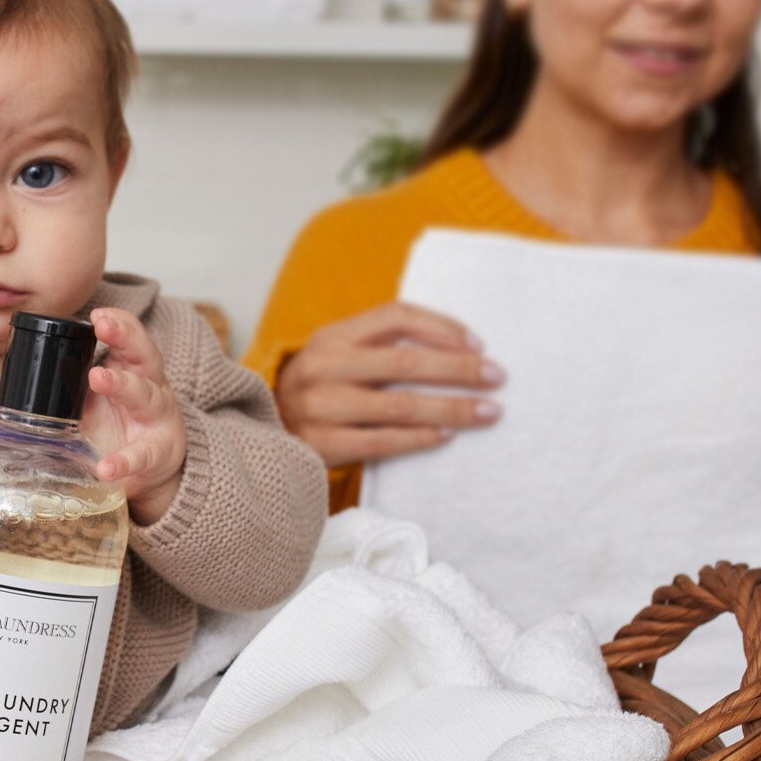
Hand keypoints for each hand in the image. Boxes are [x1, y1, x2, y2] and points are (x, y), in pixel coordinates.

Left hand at [82, 307, 186, 525]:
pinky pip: (142, 455)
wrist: (152, 468)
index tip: (98, 313)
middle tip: (102, 326)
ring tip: (98, 377)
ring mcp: (156, 420)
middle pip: (144, 355)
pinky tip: (106, 467)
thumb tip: (23, 370)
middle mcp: (151, 387)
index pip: (130, 338)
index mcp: (134, 370)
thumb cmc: (122, 423)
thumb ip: (73, 382)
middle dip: (125, 337)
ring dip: (122, 384)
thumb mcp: (99, 398)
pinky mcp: (157, 453)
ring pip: (145, 395)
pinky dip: (123, 461)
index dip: (119, 323)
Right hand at [275, 303, 503, 468]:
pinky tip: (446, 437)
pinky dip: (420, 439)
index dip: (441, 327)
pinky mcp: (321, 444)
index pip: (395, 316)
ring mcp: (320, 406)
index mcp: (331, 336)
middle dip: (458, 370)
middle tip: (496, 377)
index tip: (478, 344)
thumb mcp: (339, 356)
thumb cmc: (319, 392)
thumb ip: (380, 347)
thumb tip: (459, 349)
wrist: (264, 432)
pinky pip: (383, 441)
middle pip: (404, 362)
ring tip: (487, 412)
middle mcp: (323, 366)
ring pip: (400, 406)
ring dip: (451, 409)